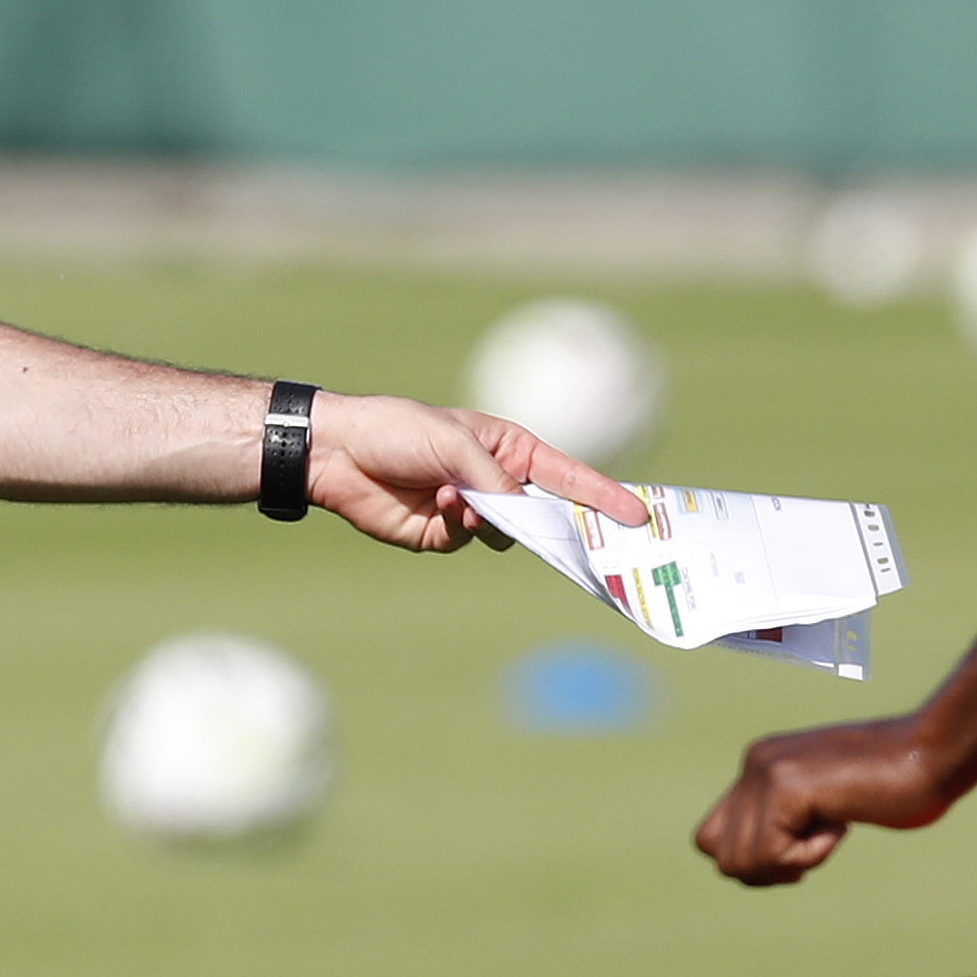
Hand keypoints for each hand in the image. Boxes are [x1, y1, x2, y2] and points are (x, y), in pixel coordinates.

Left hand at [305, 395, 647, 551]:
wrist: (337, 453)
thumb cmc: (398, 430)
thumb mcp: (454, 443)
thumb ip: (495, 480)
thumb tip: (524, 516)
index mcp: (509, 448)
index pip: (567, 475)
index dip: (603, 495)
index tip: (638, 515)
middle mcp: (496, 481)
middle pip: (545, 513)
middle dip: (561, 527)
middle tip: (584, 545)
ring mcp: (472, 511)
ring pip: (509, 535)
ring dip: (492, 521)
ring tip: (460, 500)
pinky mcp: (443, 534)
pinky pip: (470, 541)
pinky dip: (460, 526)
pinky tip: (439, 504)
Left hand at [694, 716, 958, 884]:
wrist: (935, 753)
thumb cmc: (898, 784)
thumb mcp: (827, 803)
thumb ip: (789, 821)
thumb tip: (748, 866)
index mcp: (760, 766)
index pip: (713, 836)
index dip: (754, 861)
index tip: (800, 854)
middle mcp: (754, 763)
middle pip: (718, 853)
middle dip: (764, 871)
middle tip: (814, 848)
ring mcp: (766, 771)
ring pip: (740, 861)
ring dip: (791, 862)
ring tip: (831, 829)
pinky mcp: (786, 786)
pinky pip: (773, 853)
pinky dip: (810, 855)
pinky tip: (840, 824)